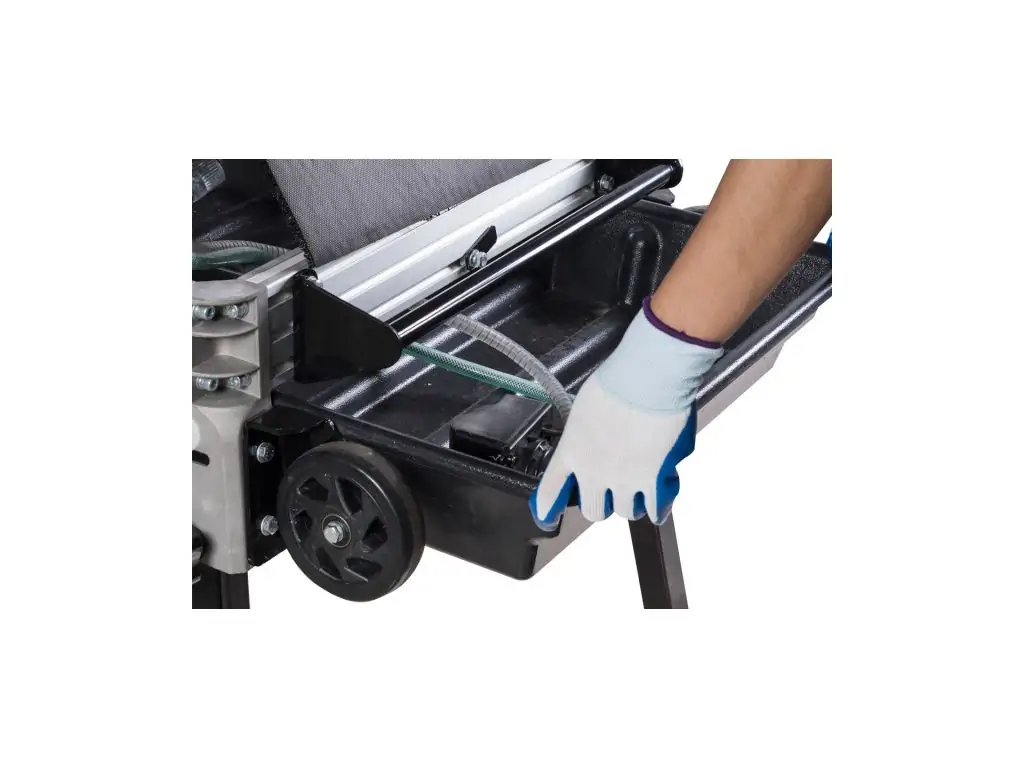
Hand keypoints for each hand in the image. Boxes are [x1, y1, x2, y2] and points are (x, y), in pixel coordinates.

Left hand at [529, 298, 721, 528]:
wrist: (647, 380)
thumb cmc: (617, 382)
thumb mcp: (586, 409)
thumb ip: (587, 433)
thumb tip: (601, 440)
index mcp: (571, 452)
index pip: (550, 490)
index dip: (547, 508)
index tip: (547, 516)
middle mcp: (592, 473)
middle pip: (592, 510)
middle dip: (602, 503)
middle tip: (611, 492)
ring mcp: (623, 481)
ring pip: (625, 511)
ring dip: (631, 504)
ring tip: (639, 492)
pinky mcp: (652, 482)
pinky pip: (654, 510)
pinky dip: (657, 509)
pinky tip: (658, 507)